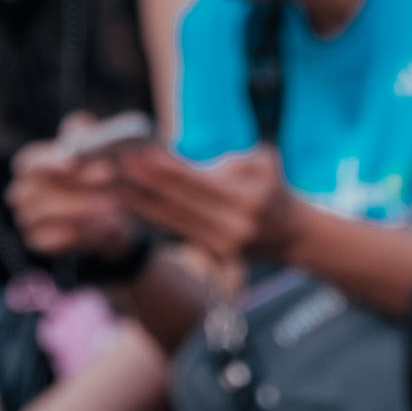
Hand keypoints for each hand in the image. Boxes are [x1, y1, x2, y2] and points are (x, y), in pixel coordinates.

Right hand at [7, 131, 147, 261]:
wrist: (112, 219)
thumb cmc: (100, 178)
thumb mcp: (99, 151)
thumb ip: (89, 135)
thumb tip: (83, 126)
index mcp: (32, 166)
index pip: (28, 162)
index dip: (48, 161)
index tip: (73, 161)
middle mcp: (22, 194)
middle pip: (36, 189)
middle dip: (75, 183)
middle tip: (109, 175)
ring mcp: (27, 221)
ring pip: (45, 215)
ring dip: (83, 207)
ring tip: (115, 202)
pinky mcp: (38, 243)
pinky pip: (52, 240)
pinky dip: (79, 232)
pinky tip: (104, 225)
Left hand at [114, 142, 299, 270]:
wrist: (294, 235)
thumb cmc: (274, 189)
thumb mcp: (261, 163)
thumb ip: (224, 163)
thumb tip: (182, 162)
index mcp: (247, 200)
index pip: (197, 183)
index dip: (166, 169)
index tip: (140, 155)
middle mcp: (234, 227)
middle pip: (180, 204)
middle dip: (148, 184)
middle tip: (119, 166)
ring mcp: (223, 246)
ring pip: (175, 222)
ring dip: (144, 204)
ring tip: (118, 186)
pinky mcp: (214, 256)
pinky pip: (180, 233)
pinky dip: (157, 218)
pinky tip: (136, 205)